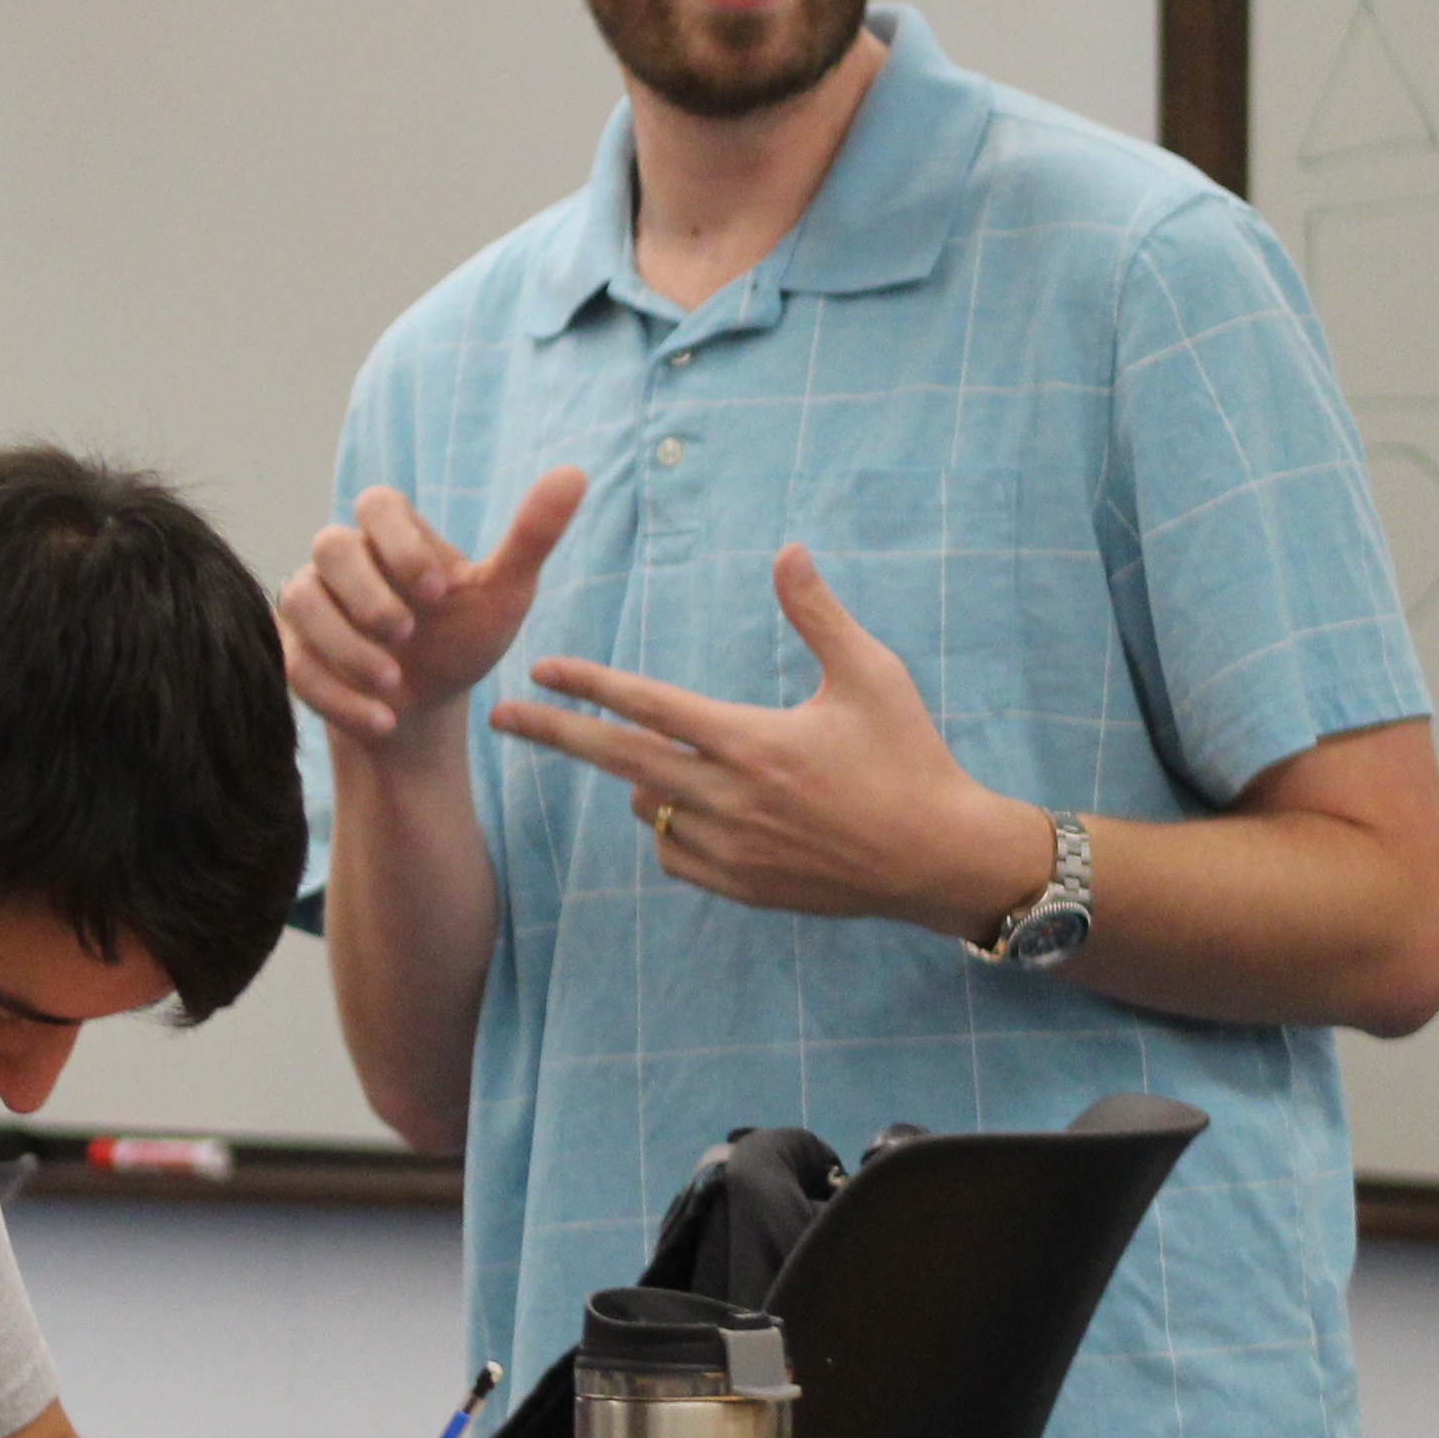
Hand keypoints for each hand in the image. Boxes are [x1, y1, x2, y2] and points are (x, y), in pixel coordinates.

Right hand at [276, 468, 589, 755]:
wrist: (423, 707)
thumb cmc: (462, 639)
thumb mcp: (505, 594)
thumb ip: (532, 537)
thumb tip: (575, 474)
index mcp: (391, 532)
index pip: (378, 504)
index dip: (400, 543)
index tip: (437, 591)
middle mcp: (342, 558)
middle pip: (329, 546)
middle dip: (366, 593)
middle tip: (406, 634)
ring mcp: (309, 600)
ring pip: (302, 601)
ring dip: (347, 647)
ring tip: (393, 684)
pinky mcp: (291, 648)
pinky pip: (294, 662)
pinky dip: (338, 695)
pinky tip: (383, 719)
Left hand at [486, 545, 1045, 935]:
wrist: (940, 858)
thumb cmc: (910, 758)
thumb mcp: (873, 675)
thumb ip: (818, 615)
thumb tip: (787, 551)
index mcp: (752, 742)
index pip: (648, 706)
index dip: (588, 684)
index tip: (539, 669)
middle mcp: (731, 798)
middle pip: (617, 760)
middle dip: (553, 734)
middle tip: (498, 718)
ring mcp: (732, 849)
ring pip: (646, 807)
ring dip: (639, 780)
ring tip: (659, 759)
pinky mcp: (743, 886)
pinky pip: (674, 853)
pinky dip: (669, 828)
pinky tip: (695, 808)